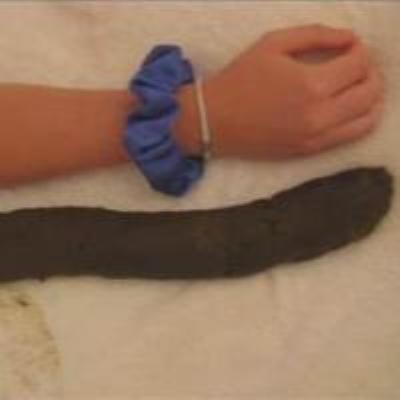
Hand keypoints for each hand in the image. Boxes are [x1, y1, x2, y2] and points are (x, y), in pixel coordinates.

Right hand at [204, 24, 384, 158]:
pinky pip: (350, 137)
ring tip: (354, 87)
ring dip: (370, 98)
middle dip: (369, 73)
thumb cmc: (239, 80)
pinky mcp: (308, 151)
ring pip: (367, 118)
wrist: (214, 122)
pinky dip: (359, 120)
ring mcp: (316, 138)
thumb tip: (350, 39)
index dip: (360, 51)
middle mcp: (320, 115)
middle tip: (353, 66)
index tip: (348, 48)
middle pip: (370, 92)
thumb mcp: (273, 44)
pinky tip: (347, 108)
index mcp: (311, 85)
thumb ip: (316, 35)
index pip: (359, 64)